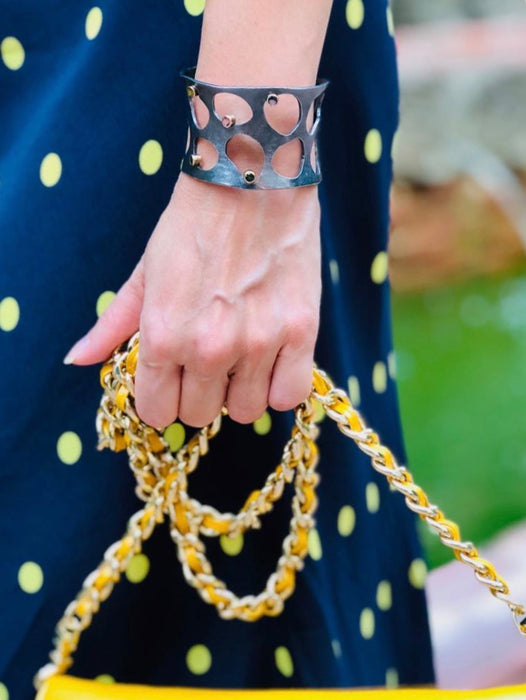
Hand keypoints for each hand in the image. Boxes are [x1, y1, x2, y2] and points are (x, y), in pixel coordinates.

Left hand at [63, 171, 321, 428]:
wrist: (250, 180)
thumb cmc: (192, 224)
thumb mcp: (144, 273)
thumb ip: (112, 324)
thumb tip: (77, 361)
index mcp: (162, 336)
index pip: (156, 412)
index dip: (163, 400)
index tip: (174, 382)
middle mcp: (207, 348)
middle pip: (199, 416)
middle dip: (199, 394)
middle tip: (209, 361)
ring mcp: (257, 343)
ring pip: (246, 412)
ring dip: (240, 391)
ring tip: (243, 356)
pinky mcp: (300, 332)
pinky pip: (289, 396)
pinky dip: (279, 386)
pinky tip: (273, 361)